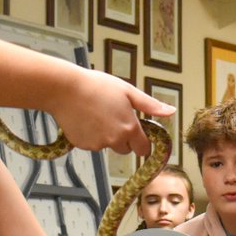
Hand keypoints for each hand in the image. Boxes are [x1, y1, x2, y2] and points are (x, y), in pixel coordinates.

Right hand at [49, 68, 173, 155]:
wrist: (65, 90)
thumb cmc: (96, 86)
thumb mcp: (128, 91)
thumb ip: (150, 106)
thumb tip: (171, 112)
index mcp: (129, 128)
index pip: (143, 148)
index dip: (142, 140)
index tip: (137, 131)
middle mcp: (114, 141)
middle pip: (125, 149)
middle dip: (123, 138)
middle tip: (114, 116)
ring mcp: (97, 145)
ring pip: (108, 145)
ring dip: (106, 136)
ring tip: (97, 114)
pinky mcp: (82, 145)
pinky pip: (92, 144)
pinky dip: (91, 135)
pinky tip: (86, 119)